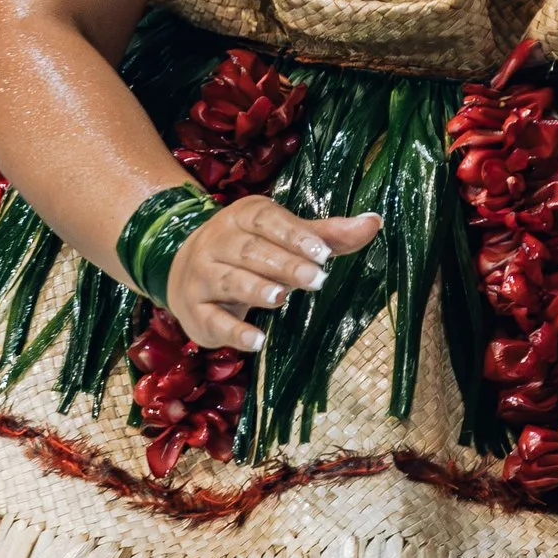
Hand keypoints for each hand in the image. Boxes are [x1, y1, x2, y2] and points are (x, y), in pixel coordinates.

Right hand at [164, 193, 380, 353]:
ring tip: (282, 298)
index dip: (294, 235)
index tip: (323, 253)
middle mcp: (216, 242)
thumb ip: (326, 235)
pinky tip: (257, 340)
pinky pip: (213, 319)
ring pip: (229, 280)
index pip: (267, 221)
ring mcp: (201, 276)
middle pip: (250, 251)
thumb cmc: (249, 252)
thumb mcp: (283, 237)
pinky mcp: (194, 310)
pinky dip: (234, 331)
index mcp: (242, 217)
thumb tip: (374, 223)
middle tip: (317, 279)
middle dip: (284, 265)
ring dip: (256, 289)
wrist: (183, 272)